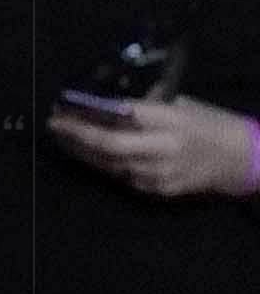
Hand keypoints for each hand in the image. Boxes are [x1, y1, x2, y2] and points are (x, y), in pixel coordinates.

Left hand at [50, 91, 259, 200]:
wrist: (239, 158)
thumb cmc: (207, 123)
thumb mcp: (180, 105)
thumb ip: (145, 107)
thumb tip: (104, 104)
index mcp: (172, 121)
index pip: (123, 116)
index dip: (90, 114)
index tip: (65, 108)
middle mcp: (164, 149)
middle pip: (111, 145)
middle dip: (77, 135)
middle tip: (54, 125)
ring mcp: (159, 173)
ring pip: (109, 164)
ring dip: (82, 151)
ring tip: (62, 138)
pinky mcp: (156, 189)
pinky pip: (121, 175)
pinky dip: (101, 163)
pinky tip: (86, 154)